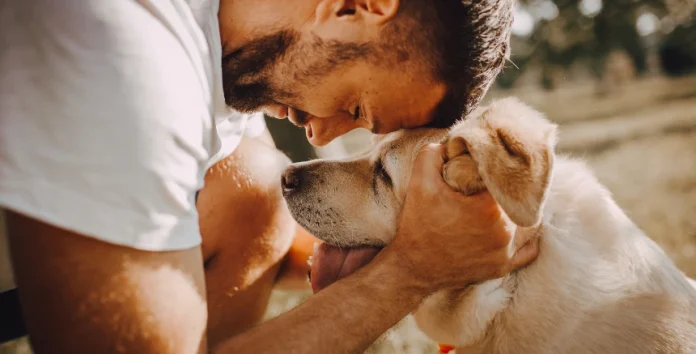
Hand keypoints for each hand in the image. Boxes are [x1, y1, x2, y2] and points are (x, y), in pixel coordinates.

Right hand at [388, 144, 538, 293]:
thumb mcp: (419, 182)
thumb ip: (433, 153)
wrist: (412, 268)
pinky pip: (527, 250)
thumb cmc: (417, 225)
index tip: (487, 167)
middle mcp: (505, 232)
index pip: (507, 178)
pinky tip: (514, 227)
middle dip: (507, 189)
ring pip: (526, 222)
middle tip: (493, 184)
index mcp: (490, 208)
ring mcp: (506, 253)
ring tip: (504, 202)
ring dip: (517, 211)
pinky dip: (524, 238)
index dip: (498, 169)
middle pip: (518, 199)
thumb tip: (452, 143)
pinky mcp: (502, 267)